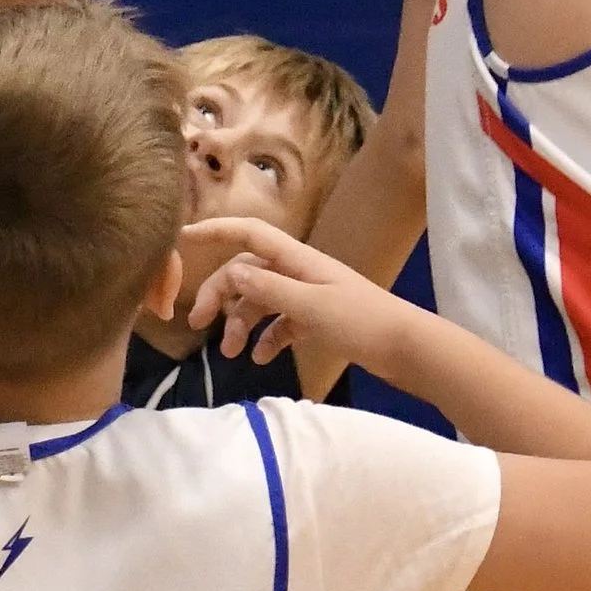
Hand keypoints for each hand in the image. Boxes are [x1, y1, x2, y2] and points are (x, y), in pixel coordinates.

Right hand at [184, 216, 409, 371]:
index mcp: (297, 259)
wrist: (407, 348)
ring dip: (241, 324)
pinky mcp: (318, 319)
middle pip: (247, 272)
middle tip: (198, 325)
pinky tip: (262, 360)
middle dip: (219, 295)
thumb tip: (230, 274)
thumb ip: (269, 289)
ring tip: (231, 354)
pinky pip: (281, 324)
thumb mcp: (310, 306)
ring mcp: (309, 296)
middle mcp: (299, 272)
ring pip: (260, 301)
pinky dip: (268, 339)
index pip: (249, 234)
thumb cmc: (362, 321)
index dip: (216, 230)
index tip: (183, 237)